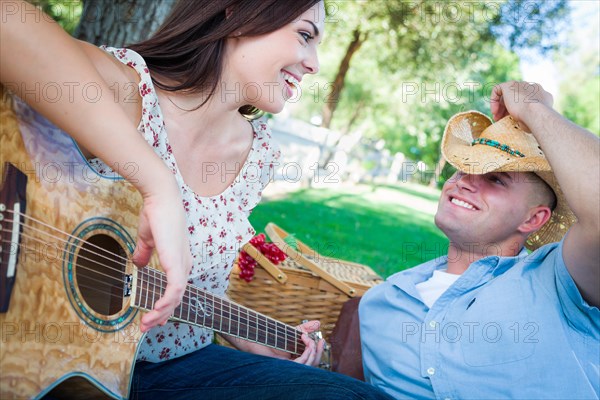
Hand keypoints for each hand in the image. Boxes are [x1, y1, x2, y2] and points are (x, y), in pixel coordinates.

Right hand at [132, 181, 191, 332]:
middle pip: (177, 298)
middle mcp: (184, 264)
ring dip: (161, 312)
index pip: (176, 289)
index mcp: (179, 260)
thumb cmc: (156, 215)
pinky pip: (175, 290)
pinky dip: (166, 302)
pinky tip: (155, 311)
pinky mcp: (177, 263)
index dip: (166, 305)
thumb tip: (137, 264)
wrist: (160, 198)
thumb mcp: (148, 239)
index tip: (153, 317)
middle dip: (162, 314)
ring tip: (146, 323)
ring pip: (176, 297)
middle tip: (146, 326)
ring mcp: (182, 264)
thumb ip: (144, 253)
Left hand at [235, 320, 324, 366]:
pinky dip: (306, 355)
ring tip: (309, 340)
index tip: (321, 339)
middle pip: (312, 365)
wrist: (255, 337)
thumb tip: (318, 323)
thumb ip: (305, 329)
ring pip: (308, 366)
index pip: (311, 360)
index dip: (318, 352)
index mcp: (294, 360)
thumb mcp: (292, 332)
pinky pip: (300, 365)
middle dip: (318, 353)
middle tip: (320, 341)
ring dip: (312, 352)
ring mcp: (288, 368)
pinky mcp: (283, 367)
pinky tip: (306, 345)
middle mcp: (292, 366)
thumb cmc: (270, 336)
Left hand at [490, 81, 553, 130]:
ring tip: (497, 118)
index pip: (527, 100)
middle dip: (507, 108)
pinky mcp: (509, 85)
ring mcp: (521, 85)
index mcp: (541, 95)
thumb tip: (520, 122)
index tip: (511, 119)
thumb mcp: (532, 120)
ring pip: (507, 94)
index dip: (517, 110)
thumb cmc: (535, 122)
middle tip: (501, 119)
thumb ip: (526, 117)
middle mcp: (532, 87)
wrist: (536, 114)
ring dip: (500, 106)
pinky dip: (494, 99)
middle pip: (516, 96)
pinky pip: (498, 89)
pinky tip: (495, 111)